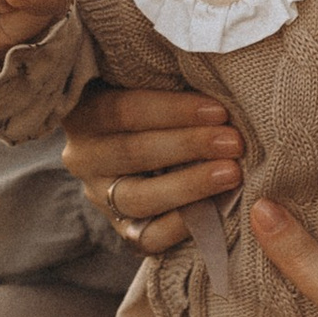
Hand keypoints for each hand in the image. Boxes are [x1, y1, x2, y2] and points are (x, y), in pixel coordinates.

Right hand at [61, 84, 244, 254]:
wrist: (146, 149)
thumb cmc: (160, 107)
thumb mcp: (151, 86)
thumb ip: (169, 83)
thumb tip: (217, 78)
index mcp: (85, 113)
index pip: (123, 111)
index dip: (173, 111)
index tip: (219, 110)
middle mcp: (84, 157)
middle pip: (134, 153)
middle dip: (189, 146)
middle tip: (234, 142)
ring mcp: (99, 197)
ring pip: (139, 198)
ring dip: (190, 185)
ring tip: (231, 173)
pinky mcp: (121, 228)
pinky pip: (147, 237)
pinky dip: (181, 226)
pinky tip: (212, 211)